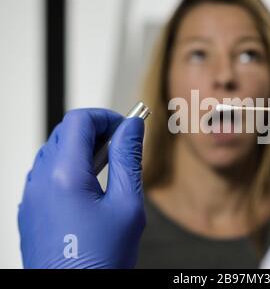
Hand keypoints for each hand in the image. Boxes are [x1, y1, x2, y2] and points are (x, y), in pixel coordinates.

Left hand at [18, 109, 145, 267]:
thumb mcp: (126, 205)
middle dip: (96, 131)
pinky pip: (47, 174)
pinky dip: (69, 168)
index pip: (79, 121)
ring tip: (108, 166)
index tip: (125, 127)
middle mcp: (40, 181)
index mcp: (64, 176)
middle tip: (121, 145)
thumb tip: (132, 127)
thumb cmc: (101, 259)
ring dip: (82, 149)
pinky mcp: (30, 209)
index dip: (106, 117)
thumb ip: (128, 159)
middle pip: (65, 133)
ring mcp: (31, 196)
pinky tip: (89, 187)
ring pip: (55, 152)